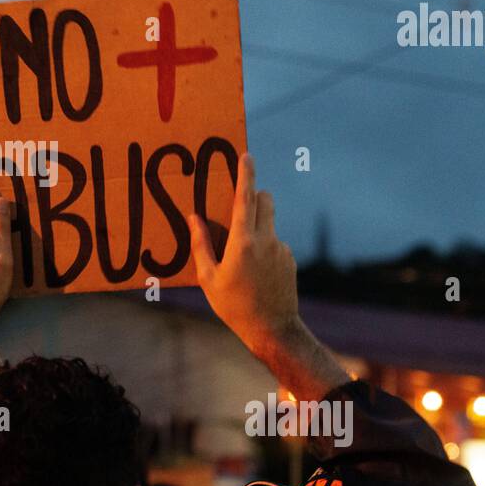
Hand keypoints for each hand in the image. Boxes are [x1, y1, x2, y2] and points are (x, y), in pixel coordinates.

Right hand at [189, 153, 299, 358]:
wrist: (272, 329)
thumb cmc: (233, 306)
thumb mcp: (208, 278)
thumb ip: (201, 244)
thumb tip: (194, 218)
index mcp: (242, 242)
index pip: (245, 198)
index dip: (246, 174)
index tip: (246, 155)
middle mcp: (266, 240)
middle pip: (265, 201)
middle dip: (254, 196)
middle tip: (239, 205)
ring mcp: (281, 249)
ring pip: (269, 224)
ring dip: (256, 227)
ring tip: (242, 258)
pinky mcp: (290, 259)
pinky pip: (275, 243)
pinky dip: (264, 248)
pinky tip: (256, 273)